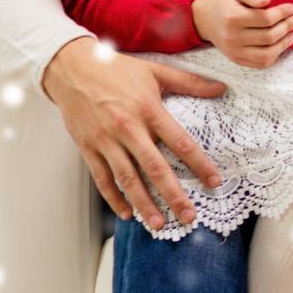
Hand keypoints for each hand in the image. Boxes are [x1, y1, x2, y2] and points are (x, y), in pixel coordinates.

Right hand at [41, 37, 227, 230]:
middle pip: (155, 168)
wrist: (72, 69)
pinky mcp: (88, 148)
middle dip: (173, 195)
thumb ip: (190, 82)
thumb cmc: (117, 70)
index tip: (214, 182)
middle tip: (189, 216)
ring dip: (144, 204)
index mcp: (149, 110)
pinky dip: (114, 198)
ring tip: (159, 224)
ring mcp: (106, 141)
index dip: (199, 164)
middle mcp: (128, 129)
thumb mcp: (156, 71)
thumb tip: (221, 88)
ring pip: (127, 179)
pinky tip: (127, 213)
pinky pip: (102, 178)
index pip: (180, 143)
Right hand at [191, 0, 292, 68]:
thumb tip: (267, 0)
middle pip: (269, 36)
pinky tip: (280, 45)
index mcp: (232, 18)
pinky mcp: (236, 59)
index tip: (292, 8)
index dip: (283, 13)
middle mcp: (232, 37)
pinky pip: (260, 64)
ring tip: (292, 34)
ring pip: (267, 54)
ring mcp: (234, 51)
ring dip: (284, 44)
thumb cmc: (222, 4)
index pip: (265, 19)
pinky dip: (274, 56)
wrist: (202, 19)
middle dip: (287, 26)